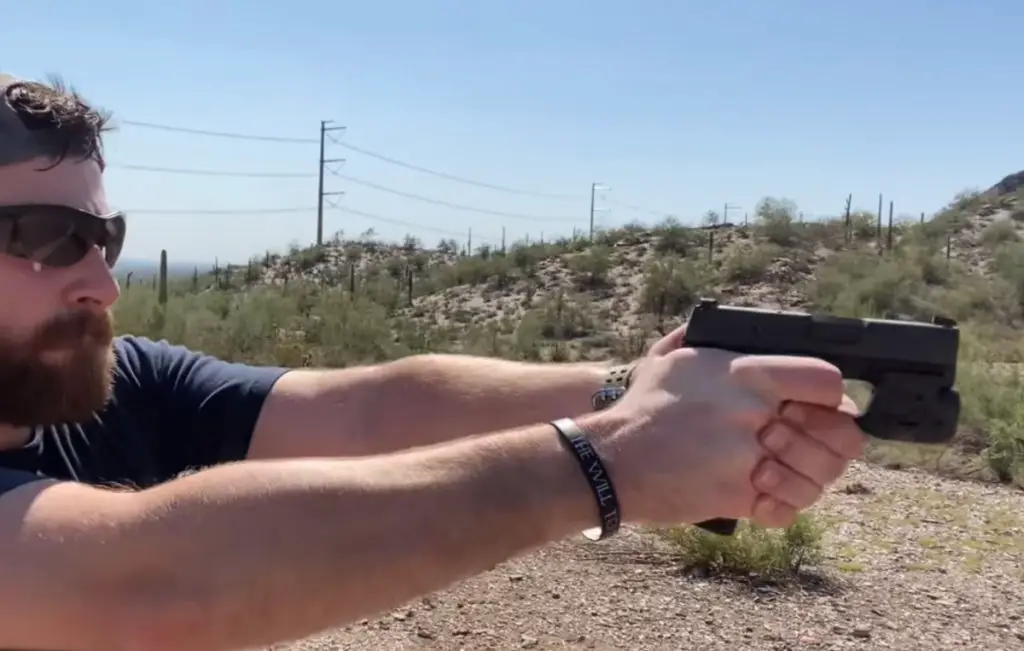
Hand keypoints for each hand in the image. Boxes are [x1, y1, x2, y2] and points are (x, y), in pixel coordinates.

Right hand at [592, 324, 864, 527]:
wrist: (609, 460)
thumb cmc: (640, 408)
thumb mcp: (670, 358)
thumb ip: (703, 341)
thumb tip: (714, 322)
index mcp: (746, 375)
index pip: (827, 382)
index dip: (833, 396)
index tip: (823, 405)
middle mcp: (755, 415)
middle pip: (838, 435)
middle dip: (832, 442)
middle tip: (816, 445)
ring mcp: (750, 460)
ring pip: (819, 477)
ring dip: (809, 478)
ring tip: (786, 471)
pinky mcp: (739, 498)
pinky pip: (788, 509)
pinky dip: (784, 507)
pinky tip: (767, 496)